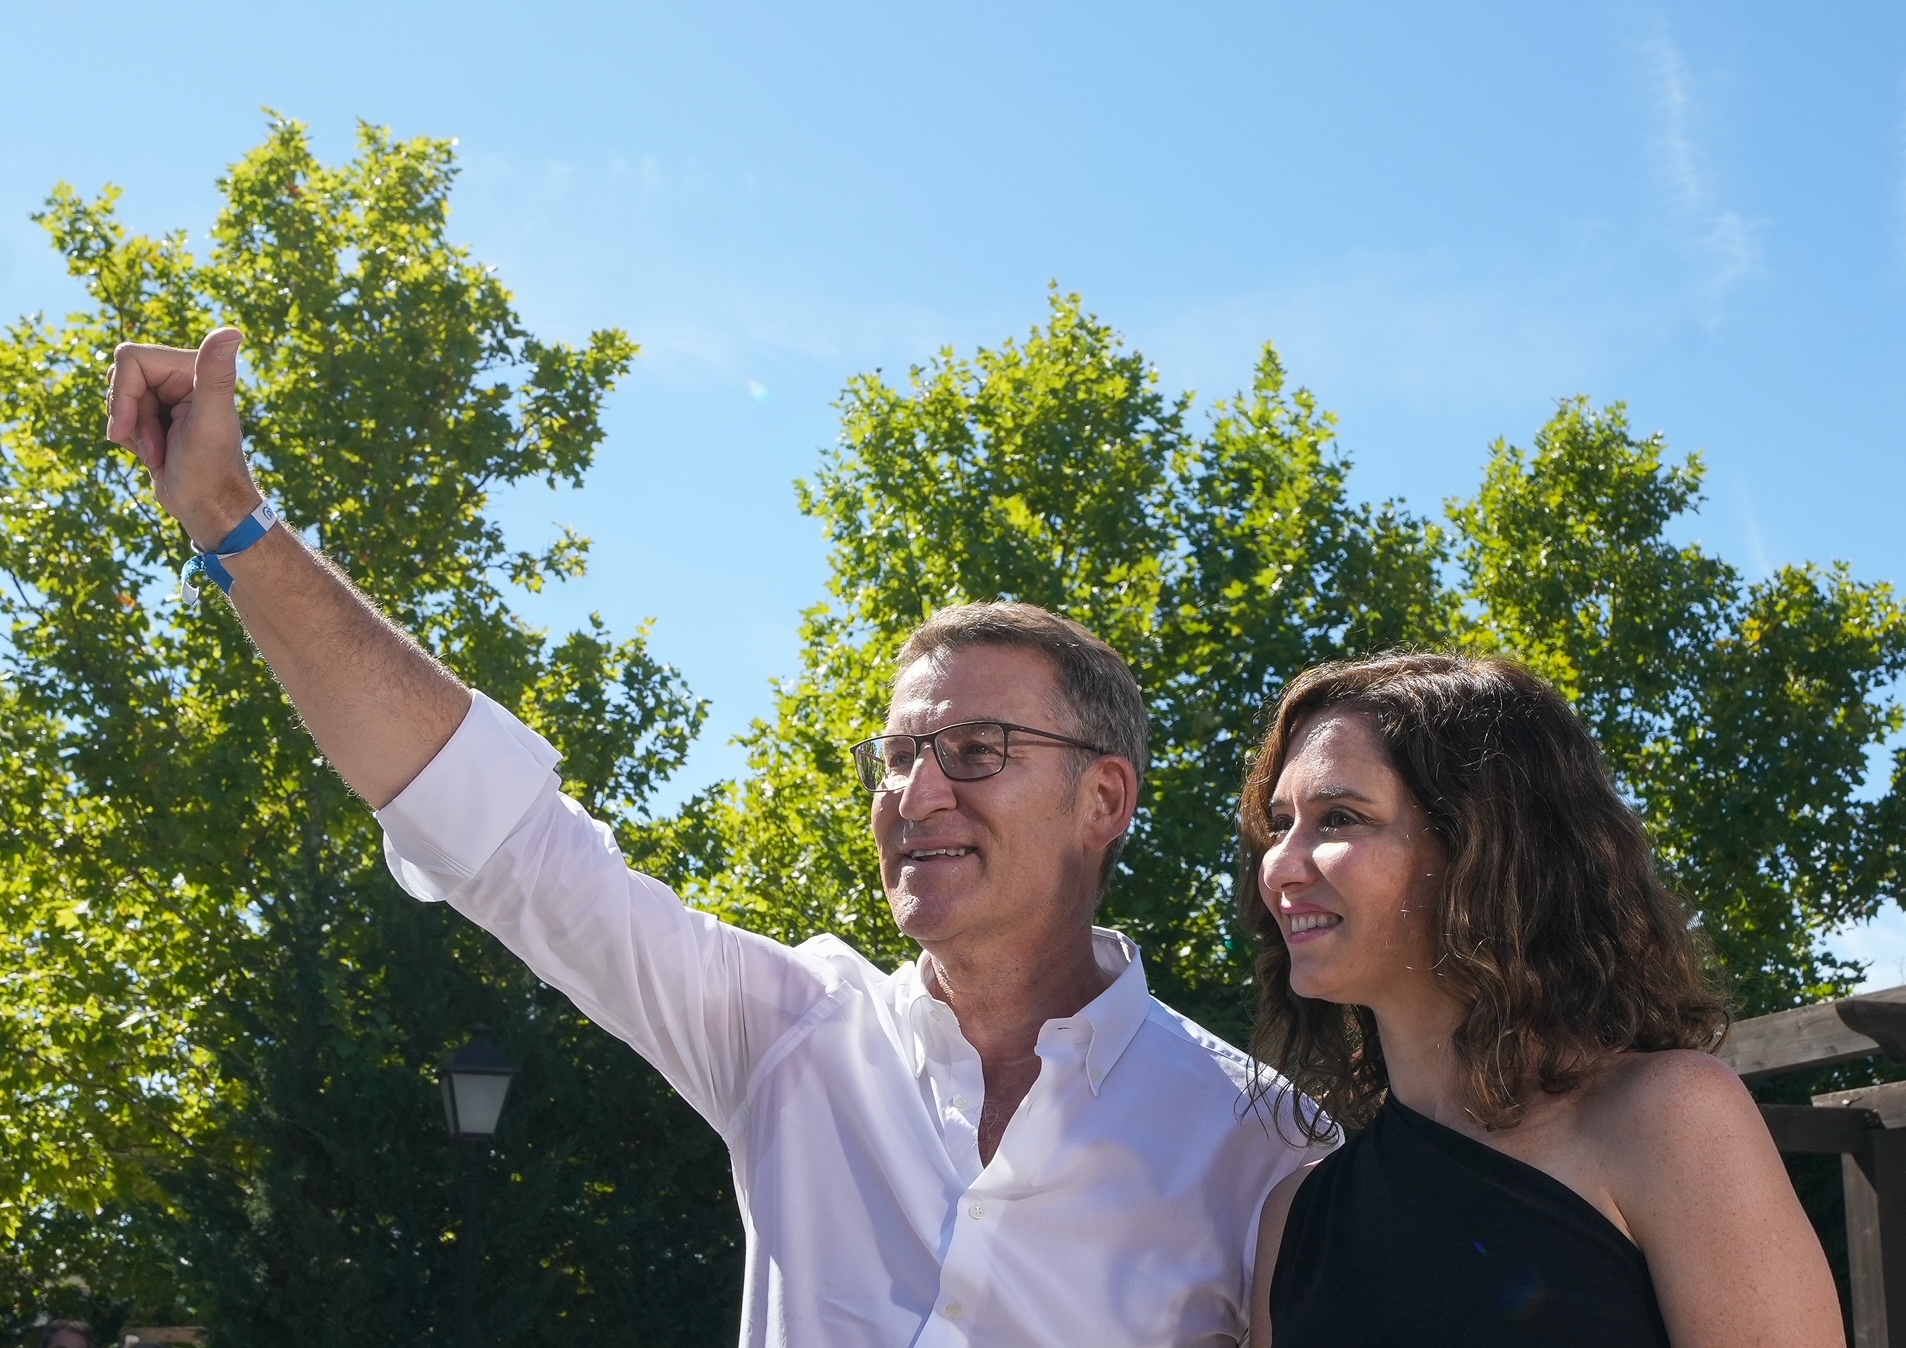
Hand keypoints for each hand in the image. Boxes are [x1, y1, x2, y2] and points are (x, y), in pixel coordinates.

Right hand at [106, 327, 262, 549]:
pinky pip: (122, 413)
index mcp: (194, 368)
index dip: (122, 395)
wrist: (210, 508)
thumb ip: (216, 376)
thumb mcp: (210, 421)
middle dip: (129, 416)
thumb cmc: (210, 469)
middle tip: (157, 446)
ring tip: (159, 453)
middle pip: (120, 378)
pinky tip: (155, 455)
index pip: (129, 358)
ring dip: (131, 430)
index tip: (129, 429)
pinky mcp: (159, 415)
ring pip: (118, 396)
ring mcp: (169, 396)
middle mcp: (183, 376)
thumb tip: (234, 331)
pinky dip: (130, 437)